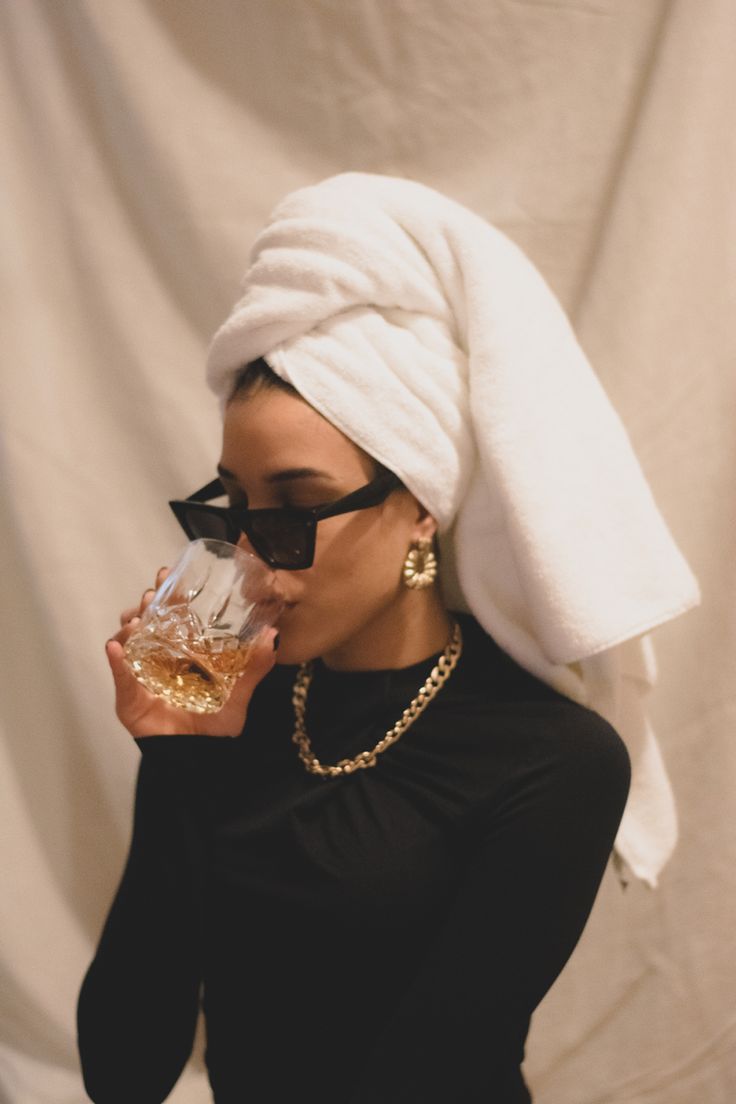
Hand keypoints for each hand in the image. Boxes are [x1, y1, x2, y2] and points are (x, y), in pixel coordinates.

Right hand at [105, 567, 277, 738]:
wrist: (199, 759)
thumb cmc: (215, 726)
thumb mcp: (239, 695)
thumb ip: (255, 667)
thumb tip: (273, 636)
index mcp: (182, 652)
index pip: (172, 616)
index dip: (168, 594)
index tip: (168, 573)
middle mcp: (159, 659)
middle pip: (146, 622)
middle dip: (146, 604)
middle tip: (153, 594)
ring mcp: (141, 676)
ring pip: (128, 642)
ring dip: (130, 626)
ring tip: (137, 620)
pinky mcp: (129, 698)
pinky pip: (119, 676)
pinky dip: (116, 661)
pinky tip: (116, 647)